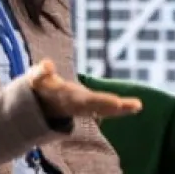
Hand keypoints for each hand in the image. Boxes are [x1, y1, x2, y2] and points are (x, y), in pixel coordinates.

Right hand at [27, 60, 141, 121]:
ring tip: (138, 106)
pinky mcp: (89, 105)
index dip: (102, 101)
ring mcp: (85, 107)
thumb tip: (48, 64)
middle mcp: (79, 105)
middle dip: (116, 106)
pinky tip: (137, 107)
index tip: (117, 102)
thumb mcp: (35, 78)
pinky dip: (121, 108)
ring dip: (122, 109)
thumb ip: (40, 72)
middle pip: (100, 107)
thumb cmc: (39, 87)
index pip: (87, 100)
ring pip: (106, 109)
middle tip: (136, 106)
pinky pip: (107, 107)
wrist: (38, 106)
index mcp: (68, 98)